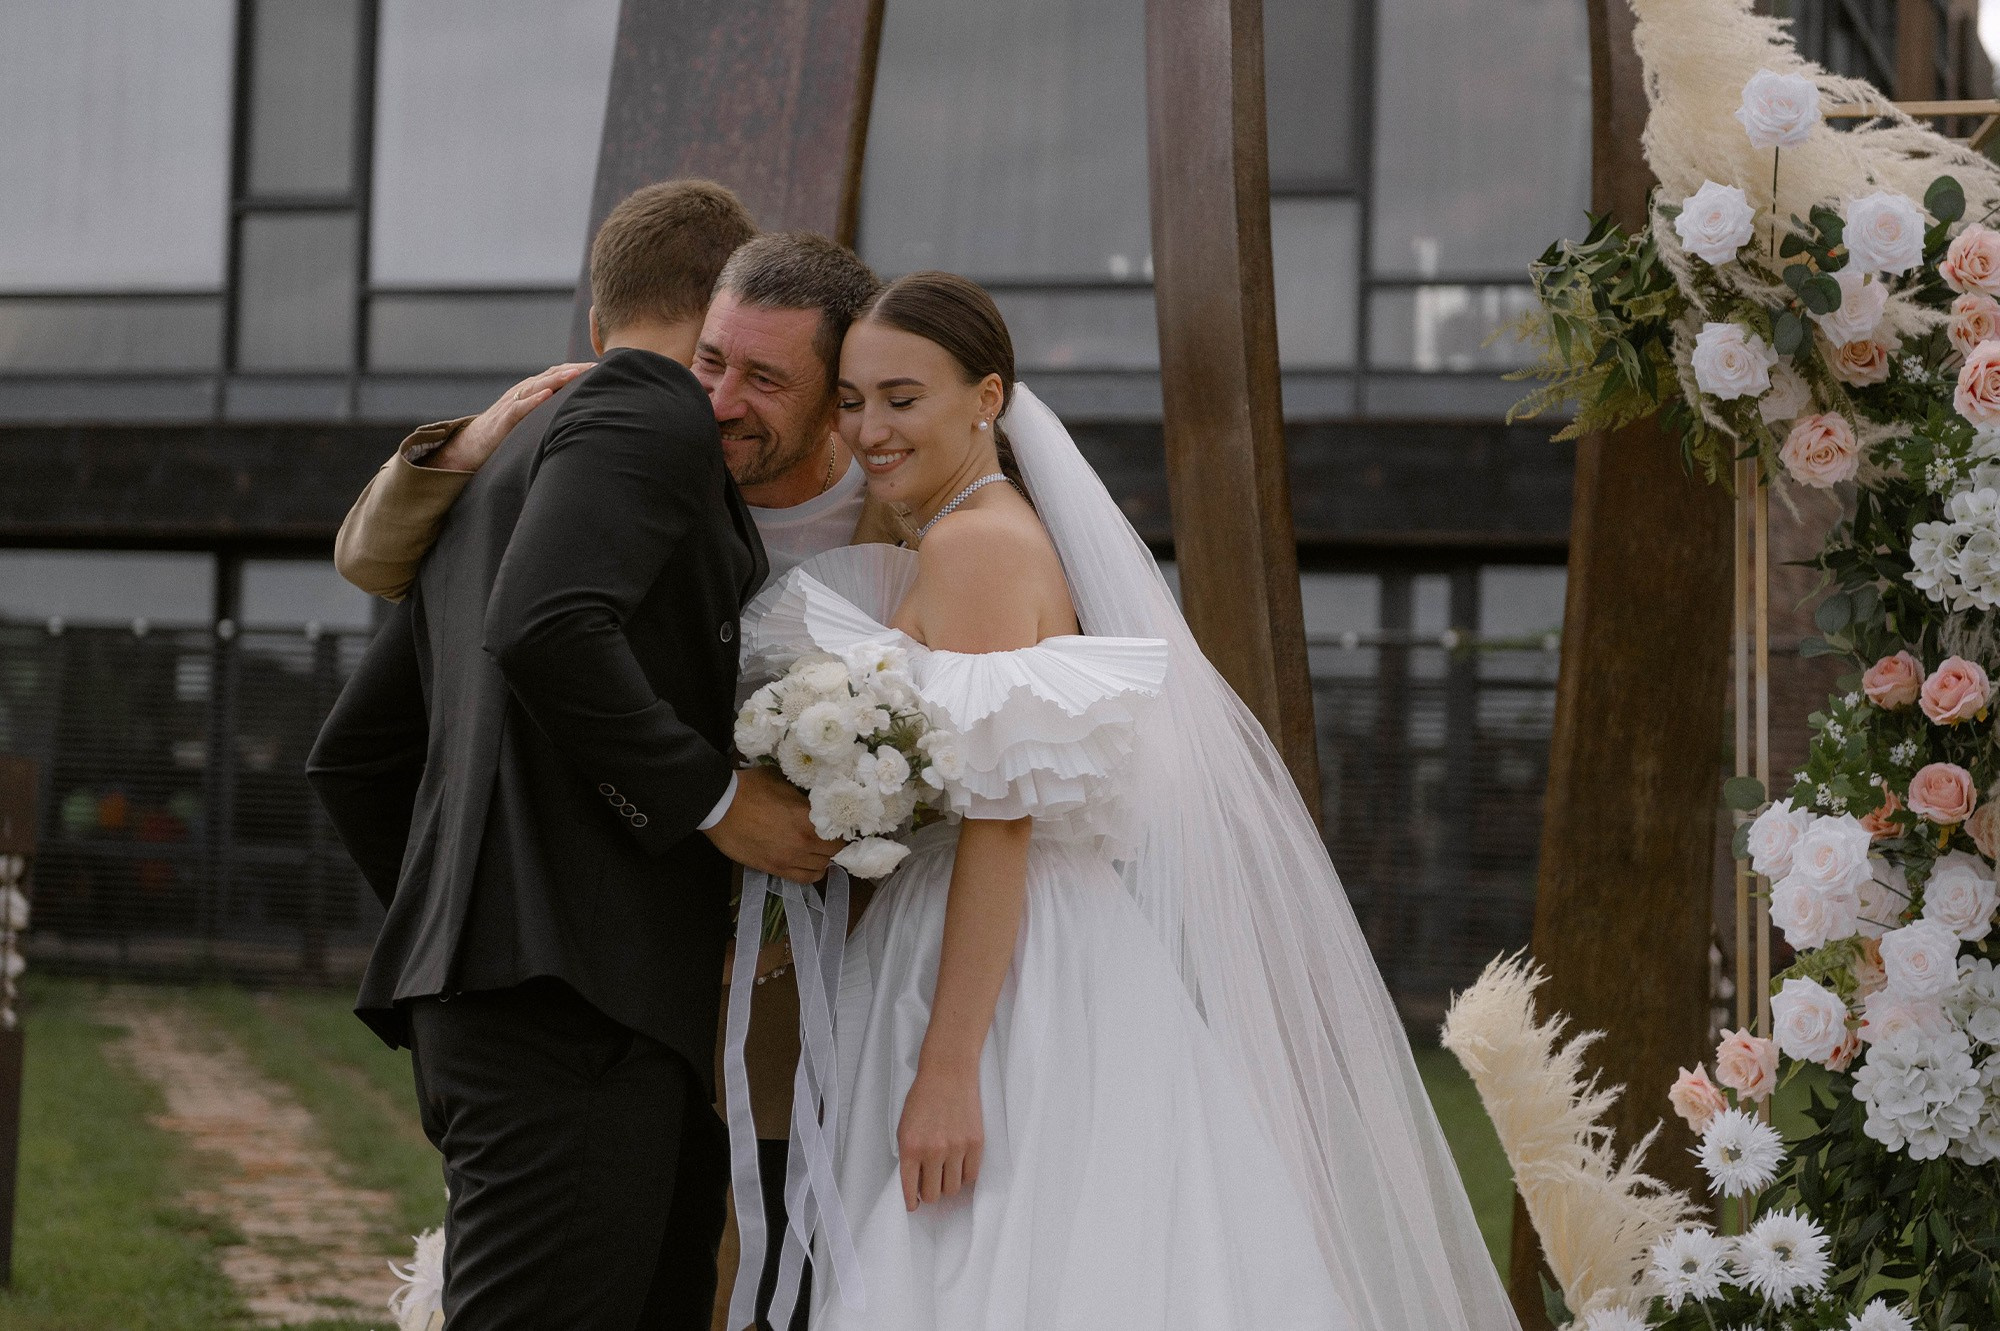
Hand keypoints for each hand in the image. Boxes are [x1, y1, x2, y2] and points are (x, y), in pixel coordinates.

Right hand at [430, 363, 592, 470]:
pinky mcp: (504, 418)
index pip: (557, 374)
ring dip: (557, 379)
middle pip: (551, 375)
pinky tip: (548, 395)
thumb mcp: (532, 418)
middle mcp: (523, 391)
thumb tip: (578, 411)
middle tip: (597, 366)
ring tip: (577, 374)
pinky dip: (534, 400)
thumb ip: (549, 410)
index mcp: (531, 390)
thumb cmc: (506, 432)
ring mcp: (512, 403)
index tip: (601, 367)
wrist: (472, 444)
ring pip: (537, 386)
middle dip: (574, 370)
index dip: (578, 370)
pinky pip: (519, 407)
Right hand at [702, 765, 842, 882]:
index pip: (841, 830)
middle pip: (835, 851)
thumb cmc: (750, 788)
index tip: (842, 822)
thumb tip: (815, 798)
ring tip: (817, 847)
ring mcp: (789, 859)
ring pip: (822, 867)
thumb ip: (802, 793)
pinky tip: (808, 861)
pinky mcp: (775, 869)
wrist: (719, 807)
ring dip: (823, 857)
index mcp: (808, 818)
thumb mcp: (782, 780)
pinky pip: (805, 879)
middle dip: (834, 842)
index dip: (844, 826)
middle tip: (829, 834)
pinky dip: (811, 871)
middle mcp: (803, 842)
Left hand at [897, 1063, 982, 1210]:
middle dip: (930, 1193)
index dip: (912, 1202)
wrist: (948, 1073)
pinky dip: (964, 1175)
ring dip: (948, 1184)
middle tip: (931, 1184)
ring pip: (953, 1188)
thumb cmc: (923, 1097)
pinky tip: (959, 1165)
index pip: (909, 1189)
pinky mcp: (976, 1143)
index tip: (914, 1205)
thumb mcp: (905, 1126)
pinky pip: (971, 1175)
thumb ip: (909, 1156)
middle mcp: (933, 1151)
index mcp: (910, 1147)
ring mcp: (956, 1148)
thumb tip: (915, 1183)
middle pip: (933, 1194)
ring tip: (946, 1172)